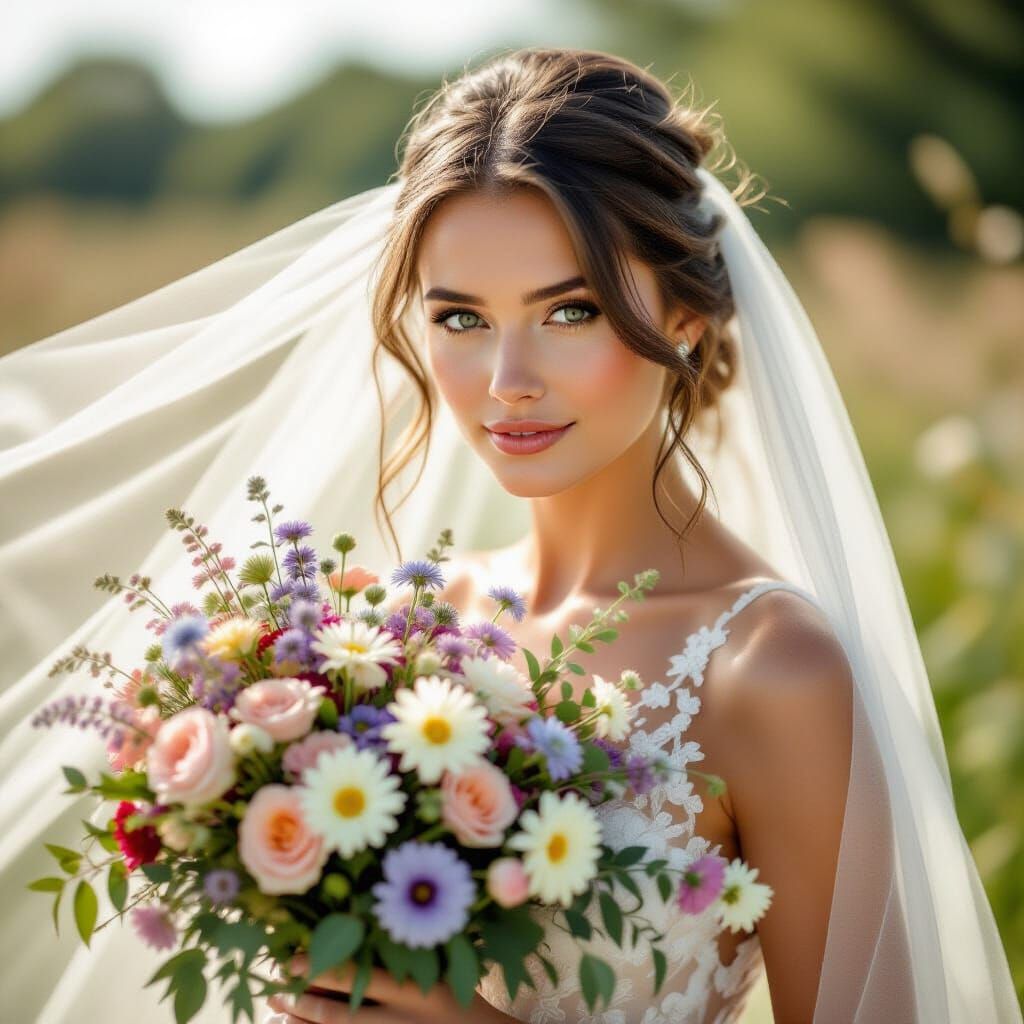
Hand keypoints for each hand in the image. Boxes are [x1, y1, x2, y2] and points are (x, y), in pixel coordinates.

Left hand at [266, 953, 515, 1022]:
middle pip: (336, 1014)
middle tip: (275, 986)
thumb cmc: (458, 998)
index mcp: (409, 990)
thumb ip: (401, 950)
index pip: (353, 978)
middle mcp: (396, 1021)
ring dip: (303, 1023)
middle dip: (301, 1000)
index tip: (292, 959)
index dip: (317, 967)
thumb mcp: (437, 966)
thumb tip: (355, 927)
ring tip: (280, 1009)